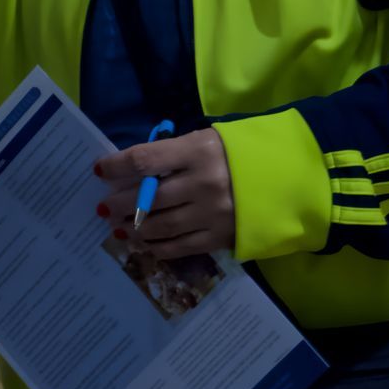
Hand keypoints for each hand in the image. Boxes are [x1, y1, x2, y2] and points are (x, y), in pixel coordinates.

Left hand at [92, 128, 234, 260]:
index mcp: (198, 151)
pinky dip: (159, 247)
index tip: (100, 171)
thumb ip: (174, 154)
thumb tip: (136, 170)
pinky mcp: (221, 237)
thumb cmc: (239, 154)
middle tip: (102, 208)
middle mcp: (202, 183)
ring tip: (119, 228)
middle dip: (119, 203)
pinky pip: (181, 247)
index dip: (117, 166)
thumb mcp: (207, 140)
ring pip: (161, 226)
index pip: (145, 159)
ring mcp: (212, 213)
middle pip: (148, 197)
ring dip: (134, 228)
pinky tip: (145, 244)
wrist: (288, 179)